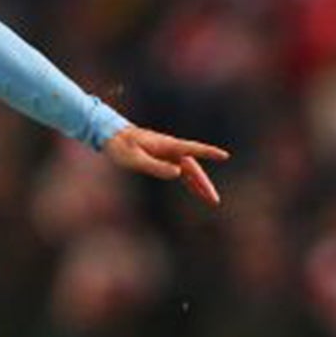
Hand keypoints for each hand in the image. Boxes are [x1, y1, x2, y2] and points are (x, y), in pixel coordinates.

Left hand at [102, 126, 229, 205]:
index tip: (224, 156)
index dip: (208, 153)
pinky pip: (181, 172)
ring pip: (189, 171)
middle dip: (205, 184)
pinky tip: (195, 190)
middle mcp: (171, 149)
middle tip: (215, 201)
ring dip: (199, 185)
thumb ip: (156, 166)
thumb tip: (178, 174)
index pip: (193, 149)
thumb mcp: (135, 159)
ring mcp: (168, 154)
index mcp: (167, 146)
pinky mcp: (163, 158)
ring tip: (210, 200)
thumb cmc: (121, 146)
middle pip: (194, 168)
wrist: (110, 135)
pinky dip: (189, 181)